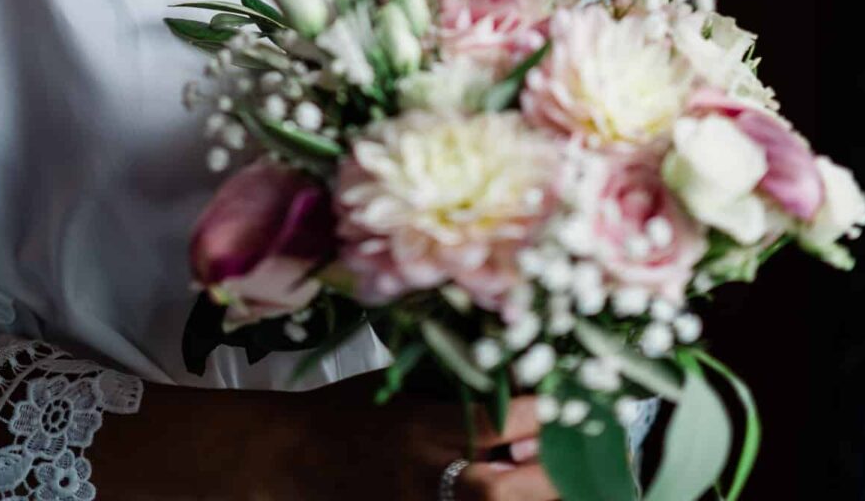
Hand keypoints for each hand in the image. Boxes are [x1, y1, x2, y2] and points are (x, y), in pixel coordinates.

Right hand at [291, 369, 561, 500]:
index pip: (492, 423)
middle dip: (546, 479)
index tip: (568, 402)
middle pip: (498, 490)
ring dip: (528, 500)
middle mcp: (422, 477)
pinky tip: (517, 499)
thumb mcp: (397, 386)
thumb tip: (516, 377)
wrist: (290, 459)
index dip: (538, 416)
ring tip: (558, 486)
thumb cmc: (346, 412)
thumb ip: (450, 388)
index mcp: (419, 428)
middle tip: (573, 460)